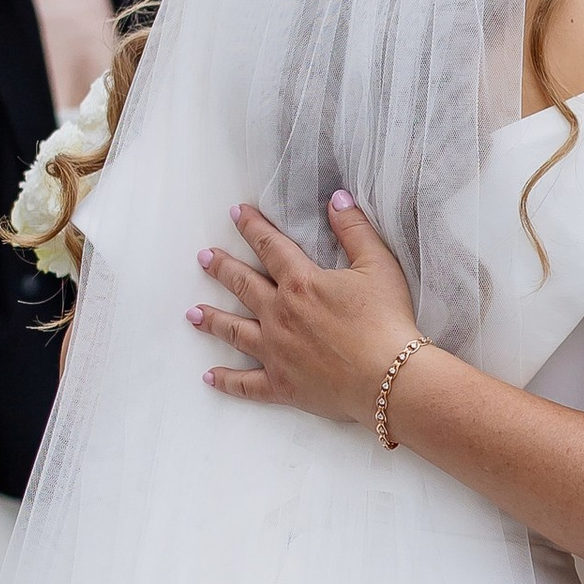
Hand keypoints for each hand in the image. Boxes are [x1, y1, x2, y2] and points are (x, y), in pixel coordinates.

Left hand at [192, 196, 421, 425]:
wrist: (391, 379)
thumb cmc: (387, 322)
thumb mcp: (378, 266)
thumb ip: (355, 230)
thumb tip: (337, 199)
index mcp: (301, 284)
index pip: (270, 247)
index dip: (251, 227)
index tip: (235, 214)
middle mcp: (279, 315)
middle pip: (243, 286)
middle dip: (222, 269)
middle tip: (204, 258)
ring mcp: (276, 352)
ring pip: (235, 332)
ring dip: (212, 320)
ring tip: (193, 313)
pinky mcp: (281, 385)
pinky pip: (246, 384)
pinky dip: (227, 381)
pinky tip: (210, 376)